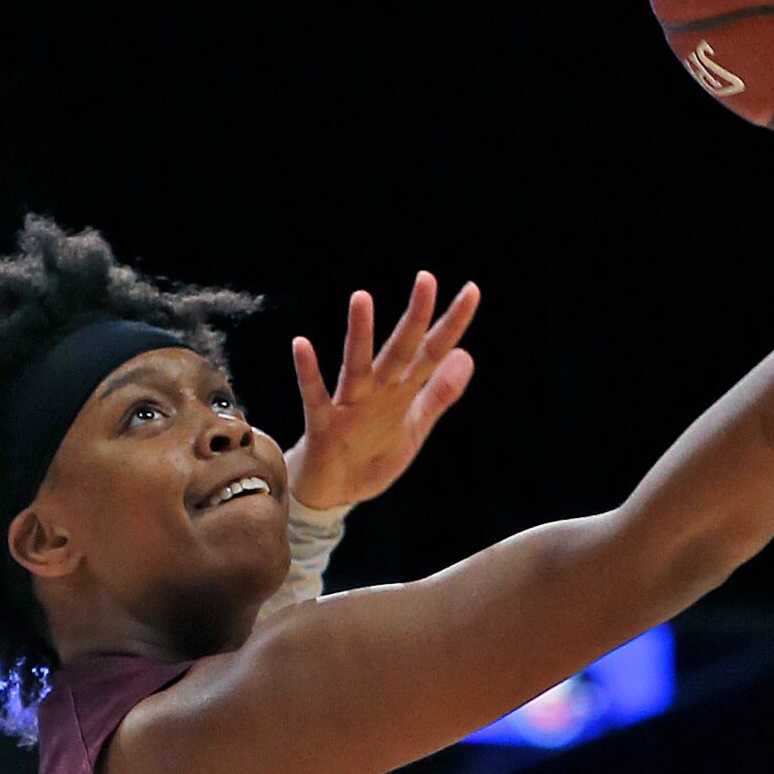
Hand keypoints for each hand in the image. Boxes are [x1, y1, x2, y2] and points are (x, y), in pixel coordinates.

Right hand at [284, 270, 479, 509]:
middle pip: (400, 351)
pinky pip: (315, 396)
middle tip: (426, 279)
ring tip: (361, 298)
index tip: (472, 290)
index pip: (431, 353)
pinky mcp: (323, 425)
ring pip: (356, 366)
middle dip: (414, 318)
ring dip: (359, 335)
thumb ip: (439, 392)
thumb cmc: (371, 456)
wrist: (335, 494)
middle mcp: (377, 392)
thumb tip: (466, 354)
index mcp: (401, 392)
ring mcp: (349, 406)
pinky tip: (301, 345)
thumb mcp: (415, 426)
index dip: (452, 325)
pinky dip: (308, 373)